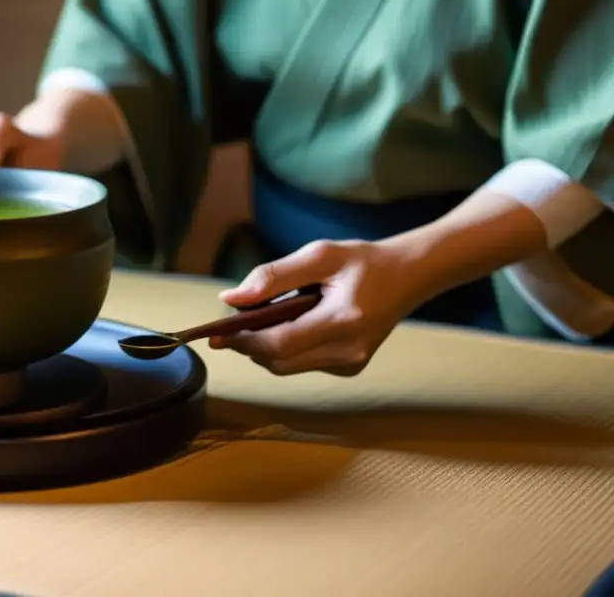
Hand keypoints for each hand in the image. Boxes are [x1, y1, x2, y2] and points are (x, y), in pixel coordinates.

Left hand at [211, 239, 424, 376]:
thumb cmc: (362, 261)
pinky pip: (302, 364)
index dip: (243, 340)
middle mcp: (350, 351)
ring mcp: (351, 364)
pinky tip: (285, 324)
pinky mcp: (349, 368)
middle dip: (248, 346)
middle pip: (279, 362)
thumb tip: (229, 300)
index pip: (280, 343)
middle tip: (229, 324)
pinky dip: (284, 348)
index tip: (215, 333)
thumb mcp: (318, 255)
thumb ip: (272, 277)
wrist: (407, 276)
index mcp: (344, 321)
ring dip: (264, 347)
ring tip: (257, 318)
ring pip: (287, 366)